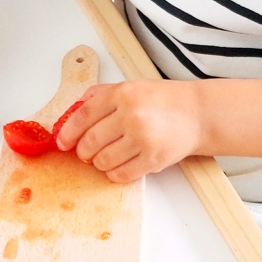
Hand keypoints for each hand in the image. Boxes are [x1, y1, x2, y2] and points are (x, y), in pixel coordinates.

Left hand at [52, 80, 206, 182]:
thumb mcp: (132, 86)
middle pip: (90, 142)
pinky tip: (120, 165)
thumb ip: (102, 95)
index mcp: (122, 94)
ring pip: (103, 161)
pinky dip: (114, 173)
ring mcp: (142, 138)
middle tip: (85, 152)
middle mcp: (131, 115)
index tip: (63, 142)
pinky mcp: (153, 159)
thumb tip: (75, 109)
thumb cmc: (165, 101)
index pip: (83, 116)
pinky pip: (121, 174)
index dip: (68, 132)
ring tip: (107, 156)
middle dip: (83, 152)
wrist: (198, 114)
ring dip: (99, 163)